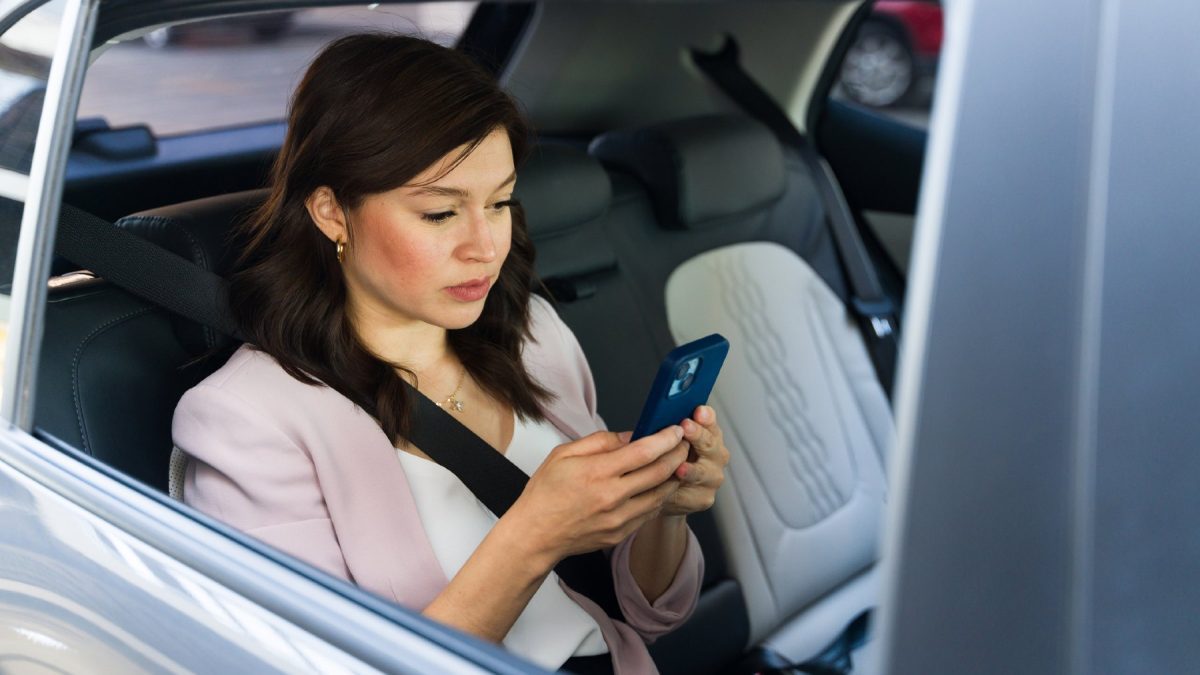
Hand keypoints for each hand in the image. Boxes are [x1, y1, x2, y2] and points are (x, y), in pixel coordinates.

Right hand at [502, 425, 688, 568]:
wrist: (536, 534)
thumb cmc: (546, 493)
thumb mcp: (564, 454)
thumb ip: (601, 441)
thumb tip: (631, 435)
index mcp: (597, 473)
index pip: (644, 452)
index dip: (666, 438)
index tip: (676, 430)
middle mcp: (611, 497)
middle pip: (660, 472)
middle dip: (678, 454)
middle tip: (684, 443)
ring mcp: (618, 519)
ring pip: (660, 494)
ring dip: (674, 476)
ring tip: (677, 462)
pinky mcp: (621, 533)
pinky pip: (650, 512)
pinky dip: (659, 496)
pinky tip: (658, 485)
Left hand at [661, 405, 728, 516]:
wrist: (663, 491)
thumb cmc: (664, 459)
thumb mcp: (663, 439)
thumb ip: (665, 428)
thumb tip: (651, 420)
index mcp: (708, 434)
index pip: (710, 421)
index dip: (705, 416)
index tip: (698, 410)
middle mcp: (715, 455)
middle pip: (710, 444)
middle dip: (698, 435)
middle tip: (686, 427)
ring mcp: (712, 477)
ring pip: (702, 473)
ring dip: (691, 470)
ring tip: (680, 467)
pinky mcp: (703, 499)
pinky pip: (691, 495)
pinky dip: (679, 491)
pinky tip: (669, 488)